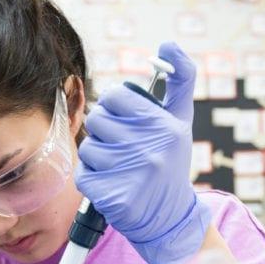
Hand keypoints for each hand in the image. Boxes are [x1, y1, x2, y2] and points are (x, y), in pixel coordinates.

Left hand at [76, 41, 211, 263]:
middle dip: (107, 133)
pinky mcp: (112, 197)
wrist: (169, 218)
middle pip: (99, 120)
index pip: (115, 96)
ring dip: (99, 158)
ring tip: (121, 169)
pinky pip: (83, 174)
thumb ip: (181, 81)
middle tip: (125, 149)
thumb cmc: (171, 162)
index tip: (128, 122)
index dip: (117, 108)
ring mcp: (130, 174)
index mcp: (164, 125)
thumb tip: (169, 45)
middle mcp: (150, 148)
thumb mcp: (181, 121)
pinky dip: (92, 180)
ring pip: (89, 148)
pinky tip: (112, 185)